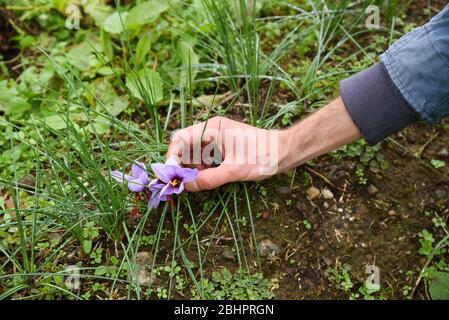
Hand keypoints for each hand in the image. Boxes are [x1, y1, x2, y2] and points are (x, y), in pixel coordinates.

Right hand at [166, 116, 287, 190]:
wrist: (283, 152)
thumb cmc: (262, 157)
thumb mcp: (234, 171)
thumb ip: (209, 179)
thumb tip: (187, 187)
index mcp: (211, 128)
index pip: (180, 138)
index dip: (172, 157)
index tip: (170, 174)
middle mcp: (211, 130)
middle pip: (184, 146)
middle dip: (180, 164)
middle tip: (181, 182)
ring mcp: (216, 138)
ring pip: (193, 153)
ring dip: (191, 167)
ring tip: (196, 182)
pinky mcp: (221, 146)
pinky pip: (203, 156)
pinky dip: (201, 168)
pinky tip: (206, 177)